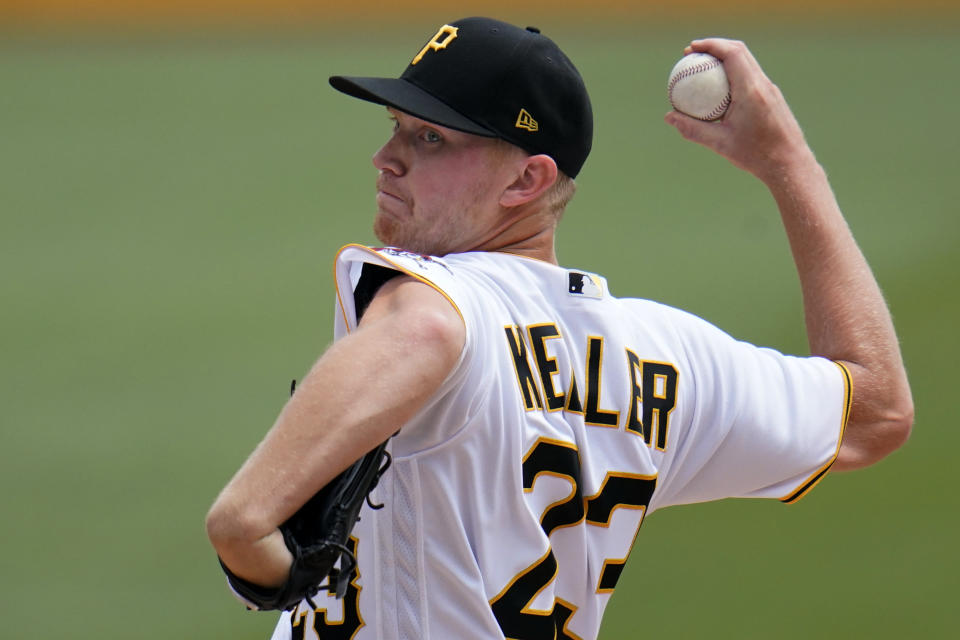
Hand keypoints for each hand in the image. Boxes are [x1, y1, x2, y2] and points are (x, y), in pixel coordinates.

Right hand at [664, 39, 814, 183]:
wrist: (789, 163)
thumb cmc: (756, 156)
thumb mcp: (720, 144)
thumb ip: (693, 129)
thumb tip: (669, 117)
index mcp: (751, 90)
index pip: (731, 54)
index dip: (710, 44)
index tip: (691, 48)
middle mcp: (763, 84)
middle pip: (739, 50)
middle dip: (715, 45)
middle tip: (693, 53)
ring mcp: (770, 89)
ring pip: (747, 61)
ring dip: (725, 56)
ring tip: (704, 66)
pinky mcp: (773, 96)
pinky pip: (751, 75)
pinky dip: (733, 71)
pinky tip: (720, 87)